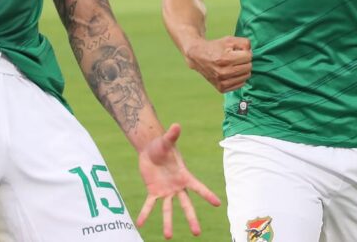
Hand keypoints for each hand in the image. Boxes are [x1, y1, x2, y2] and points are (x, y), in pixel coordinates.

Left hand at [135, 123, 220, 238]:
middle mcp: (177, 187)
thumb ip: (172, 135)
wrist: (151, 149)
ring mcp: (166, 191)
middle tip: (197, 233)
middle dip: (191, 219)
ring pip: (168, 210)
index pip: (198, 188)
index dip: (207, 195)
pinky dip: (145, 213)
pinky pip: (149, 205)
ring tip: (168, 236)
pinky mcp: (153, 192)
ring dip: (168, 223)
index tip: (217, 204)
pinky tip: (139, 223)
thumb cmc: (162, 144)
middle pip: (186, 205)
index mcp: (184, 176)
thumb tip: (176, 125)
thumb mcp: (166, 141)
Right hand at [184, 36, 251, 92]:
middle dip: (245, 61)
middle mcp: (223, 73)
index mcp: (225, 59)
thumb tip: (251, 54)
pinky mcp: (221, 89)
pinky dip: (239, 78)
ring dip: (243, 69)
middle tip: (236, 58)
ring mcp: (222, 82)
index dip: (245, 52)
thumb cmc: (216, 47)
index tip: (238, 51)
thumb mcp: (230, 39)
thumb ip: (245, 43)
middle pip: (249, 67)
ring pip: (246, 76)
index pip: (248, 57)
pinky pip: (241, 84)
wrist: (198, 56)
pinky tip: (231, 72)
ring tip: (233, 65)